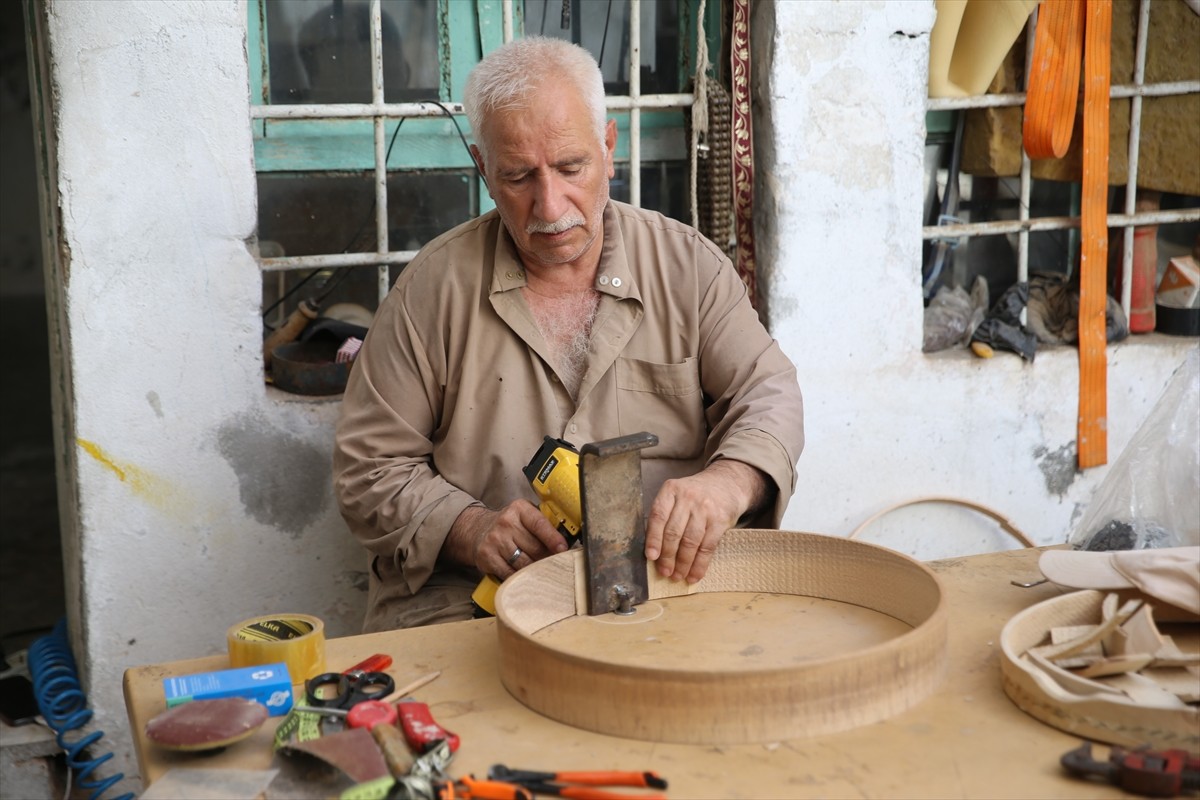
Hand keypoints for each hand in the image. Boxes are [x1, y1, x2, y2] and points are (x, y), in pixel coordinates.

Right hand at [447, 501, 567, 577]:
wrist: (476, 530)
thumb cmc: (509, 525)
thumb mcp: (524, 515)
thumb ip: (543, 524)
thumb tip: (566, 541)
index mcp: (519, 509)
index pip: (540, 524)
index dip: (553, 539)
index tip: (564, 549)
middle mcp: (506, 523)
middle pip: (535, 548)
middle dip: (547, 558)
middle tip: (555, 564)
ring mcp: (495, 541)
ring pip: (524, 563)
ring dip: (536, 569)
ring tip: (542, 571)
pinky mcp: (487, 557)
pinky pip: (510, 573)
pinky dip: (520, 577)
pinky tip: (525, 576)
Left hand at [644, 460, 768, 583]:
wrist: (727, 484)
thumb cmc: (695, 495)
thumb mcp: (677, 495)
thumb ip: (665, 516)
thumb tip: (654, 550)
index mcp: (671, 490)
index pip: (658, 516)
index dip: (653, 538)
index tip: (651, 557)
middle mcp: (688, 497)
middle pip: (673, 532)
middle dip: (667, 556)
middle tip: (664, 572)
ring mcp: (705, 509)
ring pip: (690, 542)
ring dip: (683, 564)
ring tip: (677, 576)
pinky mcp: (720, 520)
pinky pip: (707, 547)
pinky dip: (700, 564)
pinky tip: (694, 575)